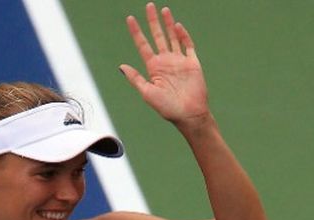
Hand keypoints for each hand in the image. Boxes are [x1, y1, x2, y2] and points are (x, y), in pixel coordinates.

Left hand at [119, 3, 209, 127]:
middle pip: (158, 37)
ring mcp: (179, 61)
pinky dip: (183, 35)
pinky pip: (188, 46)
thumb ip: (136, 78)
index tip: (130, 19)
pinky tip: (177, 26)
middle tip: (149, 6)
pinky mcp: (192, 63)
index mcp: (153, 68)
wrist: (188, 114)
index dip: (136, 32)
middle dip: (153, 22)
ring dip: (168, 24)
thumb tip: (121, 66)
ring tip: (164, 10)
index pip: (143, 45)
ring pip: (173, 37)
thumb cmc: (166, 108)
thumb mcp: (147, 93)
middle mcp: (165, 62)